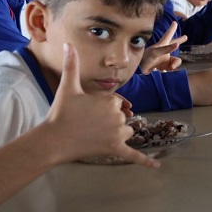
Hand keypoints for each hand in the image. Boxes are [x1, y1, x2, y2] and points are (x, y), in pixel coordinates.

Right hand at [47, 43, 158, 167]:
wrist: (54, 139)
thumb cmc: (61, 113)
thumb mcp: (68, 87)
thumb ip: (71, 65)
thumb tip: (67, 44)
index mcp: (110, 100)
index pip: (117, 102)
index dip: (103, 107)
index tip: (89, 111)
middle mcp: (117, 116)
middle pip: (123, 117)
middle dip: (110, 120)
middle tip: (89, 124)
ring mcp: (117, 134)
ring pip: (127, 132)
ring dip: (119, 134)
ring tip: (98, 135)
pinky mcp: (115, 149)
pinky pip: (134, 155)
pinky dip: (145, 161)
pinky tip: (157, 167)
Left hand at [139, 21, 186, 73]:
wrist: (140, 71)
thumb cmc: (146, 59)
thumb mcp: (156, 52)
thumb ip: (167, 48)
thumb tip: (177, 44)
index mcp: (161, 45)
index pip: (168, 35)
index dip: (172, 29)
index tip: (175, 23)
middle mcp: (164, 51)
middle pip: (174, 44)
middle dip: (179, 40)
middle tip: (185, 37)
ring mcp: (165, 59)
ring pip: (176, 60)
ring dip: (176, 64)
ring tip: (171, 68)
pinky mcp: (165, 66)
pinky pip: (173, 67)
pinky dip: (172, 69)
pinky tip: (169, 70)